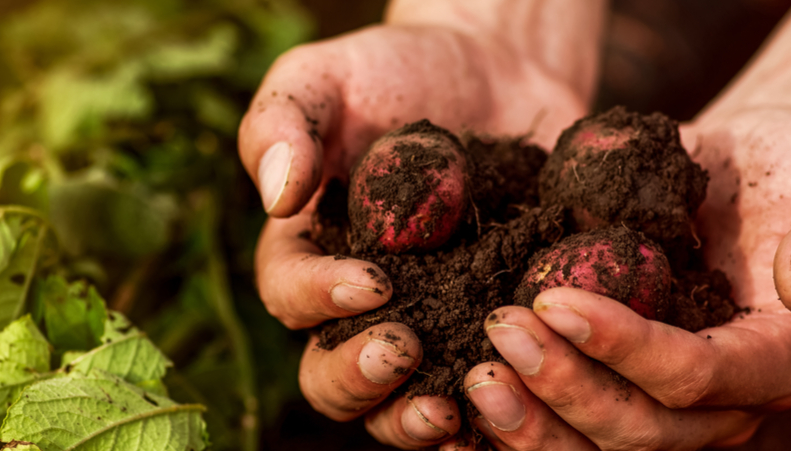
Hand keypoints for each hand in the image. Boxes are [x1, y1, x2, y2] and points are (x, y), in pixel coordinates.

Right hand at [241, 17, 594, 448]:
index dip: (320, 298)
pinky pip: (477, 396)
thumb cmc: (392, 71)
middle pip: (329, 376)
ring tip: (449, 409)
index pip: (290, 294)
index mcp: (305, 254)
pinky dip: (487, 417)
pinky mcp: (483, 336)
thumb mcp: (325, 76)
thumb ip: (285, 124)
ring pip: (395, 407)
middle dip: (360, 375)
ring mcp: (423, 329)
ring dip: (413, 418)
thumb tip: (276, 197)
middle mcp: (355, 310)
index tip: (371, 281)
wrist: (491, 74)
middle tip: (404, 348)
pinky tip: (513, 406)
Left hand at [466, 107, 790, 448]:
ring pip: (601, 446)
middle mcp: (728, 402)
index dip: (626, 348)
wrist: (753, 168)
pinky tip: (467, 405)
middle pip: (641, 429)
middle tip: (500, 330)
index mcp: (780, 360)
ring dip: (533, 422)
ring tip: (475, 375)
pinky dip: (521, 426)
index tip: (555, 299)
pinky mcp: (629, 388)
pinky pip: (573, 429)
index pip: (698, 376)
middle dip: (565, 387)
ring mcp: (674, 405)